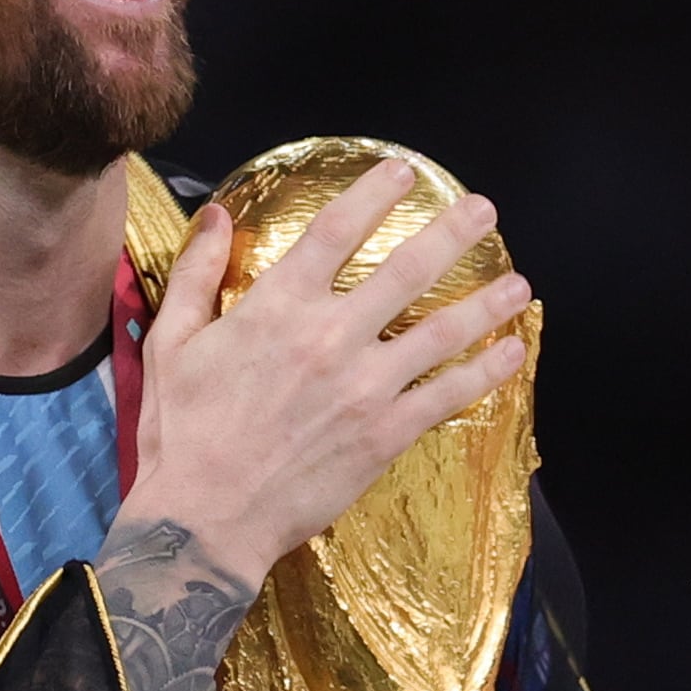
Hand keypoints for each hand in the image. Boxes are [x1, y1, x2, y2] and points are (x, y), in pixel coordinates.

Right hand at [118, 158, 531, 584]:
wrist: (204, 517)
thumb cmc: (181, 430)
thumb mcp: (171, 342)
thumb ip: (198, 274)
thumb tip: (219, 215)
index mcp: (274, 307)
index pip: (334, 232)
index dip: (372, 195)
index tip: (401, 173)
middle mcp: (329, 336)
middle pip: (406, 270)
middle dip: (453, 233)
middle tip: (484, 210)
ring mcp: (365, 386)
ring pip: (441, 331)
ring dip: (487, 302)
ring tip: (519, 282)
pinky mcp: (385, 433)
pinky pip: (448, 394)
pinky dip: (486, 371)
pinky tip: (510, 352)